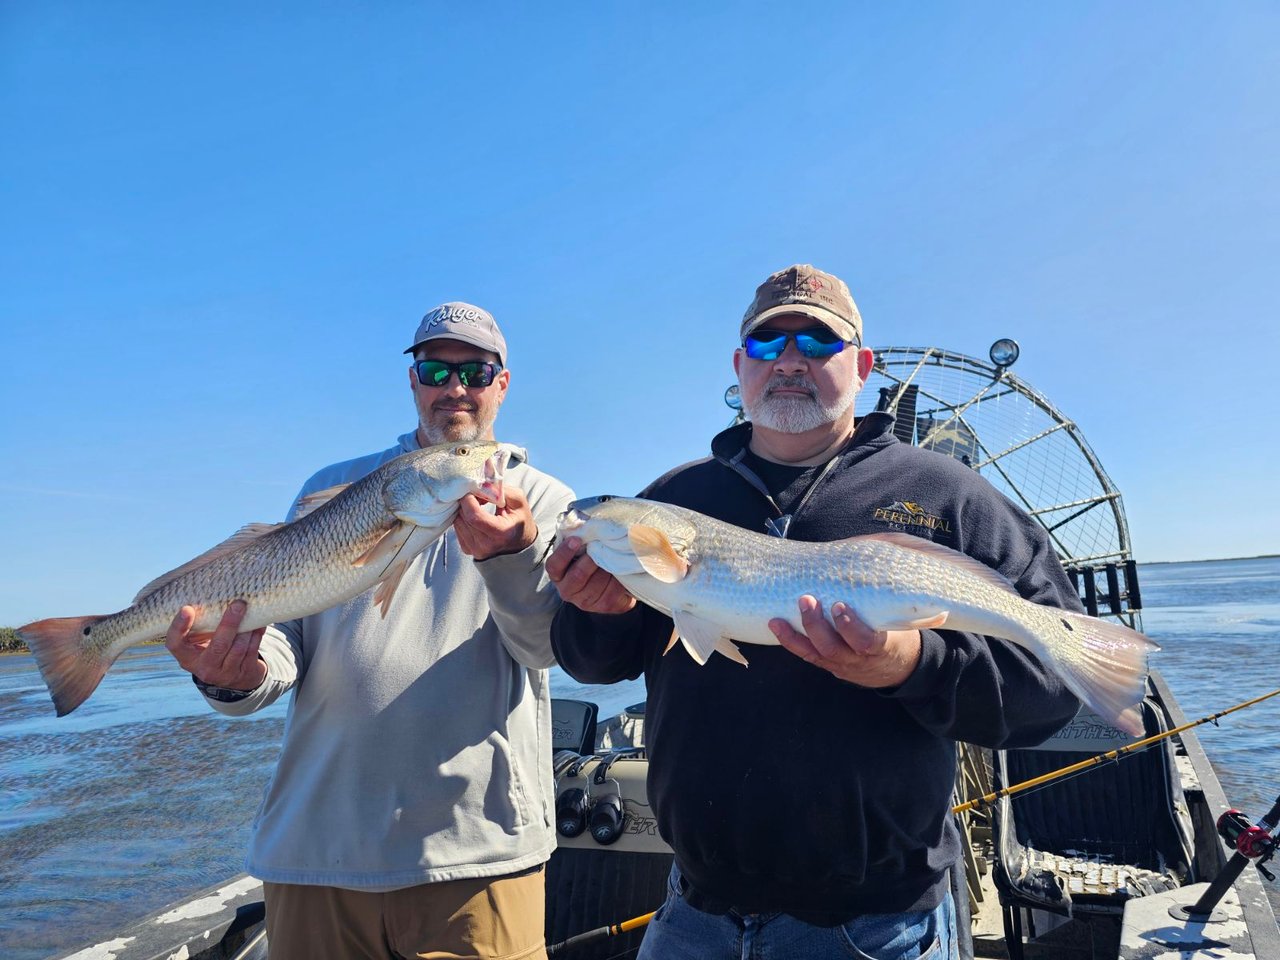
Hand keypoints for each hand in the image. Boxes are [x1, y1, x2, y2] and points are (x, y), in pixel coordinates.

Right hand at [165, 600, 267, 691]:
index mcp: (187, 657)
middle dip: (229, 623)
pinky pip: (252, 651)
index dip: (179, 627)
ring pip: (239, 648)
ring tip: (250, 610)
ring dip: (247, 628)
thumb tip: (216, 593)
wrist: (232, 675)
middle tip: (238, 604)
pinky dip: (256, 634)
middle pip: (218, 646)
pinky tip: (259, 623)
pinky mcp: (244, 673)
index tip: (187, 608)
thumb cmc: (212, 646)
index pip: (175, 643)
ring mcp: (225, 674)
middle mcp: (204, 668)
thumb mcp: (200, 640)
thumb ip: (202, 624)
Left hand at [453, 486, 536, 559]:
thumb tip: (480, 485)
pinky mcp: (467, 550)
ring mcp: (475, 550)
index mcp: (501, 533)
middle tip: (476, 495)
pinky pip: (457, 528)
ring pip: (457, 521)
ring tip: (476, 505)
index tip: (473, 489)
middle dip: (466, 502)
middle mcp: (486, 545)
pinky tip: (473, 515)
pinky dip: (462, 518)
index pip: (474, 516)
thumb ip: (500, 490)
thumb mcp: (518, 500)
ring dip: (463, 509)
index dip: (469, 499)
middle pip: (464, 517)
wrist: (519, 544)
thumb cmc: (519, 520)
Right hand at [546, 536, 636, 614]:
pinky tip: (623, 571)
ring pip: (597, 585)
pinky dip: (620, 580)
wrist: (609, 584)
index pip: (554, 565)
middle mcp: (567, 589)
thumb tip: (585, 520)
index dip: (564, 553)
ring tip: (615, 557)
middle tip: (600, 548)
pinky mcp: (603, 606)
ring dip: (607, 569)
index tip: (577, 540)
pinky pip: (613, 592)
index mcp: (558, 573)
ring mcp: (584, 600)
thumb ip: (580, 539)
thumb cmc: (591, 560)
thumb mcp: (582, 550)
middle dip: (590, 561)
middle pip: (578, 575)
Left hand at [770, 597, 921, 687]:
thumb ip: (883, 589)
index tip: (839, 605)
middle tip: (807, 600)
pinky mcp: (827, 664)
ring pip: (817, 653)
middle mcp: (858, 658)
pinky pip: (807, 655)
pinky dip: (790, 641)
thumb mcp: (897, 615)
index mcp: (881, 646)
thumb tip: (869, 547)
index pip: (866, 641)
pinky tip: (776, 625)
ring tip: (779, 616)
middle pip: (834, 647)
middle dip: (816, 625)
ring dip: (796, 634)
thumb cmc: (894, 630)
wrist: (895, 666)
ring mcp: (841, 663)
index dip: (851, 626)